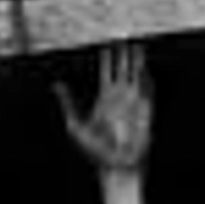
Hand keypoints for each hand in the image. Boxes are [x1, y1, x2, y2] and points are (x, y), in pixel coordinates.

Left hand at [53, 41, 152, 178]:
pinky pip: (148, 90)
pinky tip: (144, 68)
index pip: (106, 74)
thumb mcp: (75, 126)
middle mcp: (120, 98)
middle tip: (124, 38)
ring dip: (137, 61)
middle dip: (123, 55)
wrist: (116, 165)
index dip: (107, 61)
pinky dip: (146, 78)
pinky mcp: (146, 110)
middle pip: (123, 70)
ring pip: (136, 76)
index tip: (107, 46)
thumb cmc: (95, 150)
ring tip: (137, 46)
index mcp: (104, 100)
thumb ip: (67, 104)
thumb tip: (56, 85)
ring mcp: (134, 103)